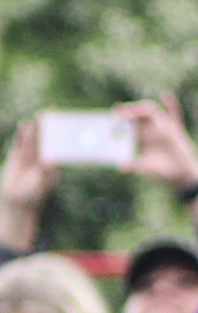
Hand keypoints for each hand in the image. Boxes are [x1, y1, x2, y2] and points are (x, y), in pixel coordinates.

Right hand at [0, 120, 56, 249]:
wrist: (17, 201)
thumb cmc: (33, 195)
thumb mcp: (41, 183)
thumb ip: (45, 171)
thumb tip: (50, 161)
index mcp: (51, 163)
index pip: (57, 146)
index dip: (60, 135)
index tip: (65, 124)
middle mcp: (41, 157)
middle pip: (45, 138)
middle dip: (48, 126)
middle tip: (52, 112)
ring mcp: (29, 155)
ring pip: (32, 138)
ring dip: (36, 127)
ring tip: (39, 115)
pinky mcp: (16, 156)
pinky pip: (19, 142)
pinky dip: (21, 134)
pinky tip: (23, 125)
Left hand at [113, 95, 197, 194]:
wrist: (182, 175)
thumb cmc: (162, 171)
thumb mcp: (146, 168)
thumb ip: (134, 165)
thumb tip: (119, 166)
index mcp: (140, 135)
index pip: (128, 121)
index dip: (120, 117)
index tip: (112, 115)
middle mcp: (150, 128)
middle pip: (137, 112)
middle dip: (129, 110)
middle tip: (119, 111)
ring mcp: (164, 127)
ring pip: (152, 111)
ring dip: (142, 108)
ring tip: (135, 110)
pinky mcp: (177, 129)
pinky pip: (175, 114)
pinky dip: (171, 105)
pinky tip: (165, 96)